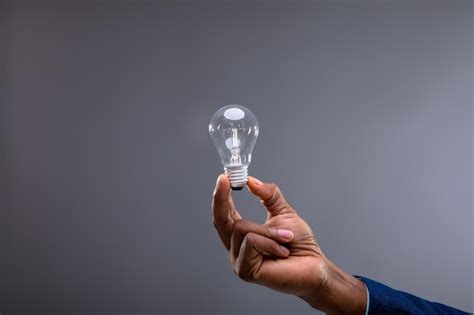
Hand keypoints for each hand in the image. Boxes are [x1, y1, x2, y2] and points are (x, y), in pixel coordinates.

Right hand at [211, 175, 366, 313]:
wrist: (314, 265)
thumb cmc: (299, 244)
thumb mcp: (283, 211)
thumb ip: (267, 195)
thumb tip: (251, 181)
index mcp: (242, 235)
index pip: (223, 214)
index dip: (220, 196)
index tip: (222, 178)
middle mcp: (236, 248)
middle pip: (221, 220)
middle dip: (222, 198)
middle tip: (225, 179)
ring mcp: (238, 260)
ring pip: (242, 228)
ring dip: (269, 231)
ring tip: (285, 239)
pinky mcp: (245, 270)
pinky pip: (251, 241)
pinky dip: (270, 242)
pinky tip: (281, 251)